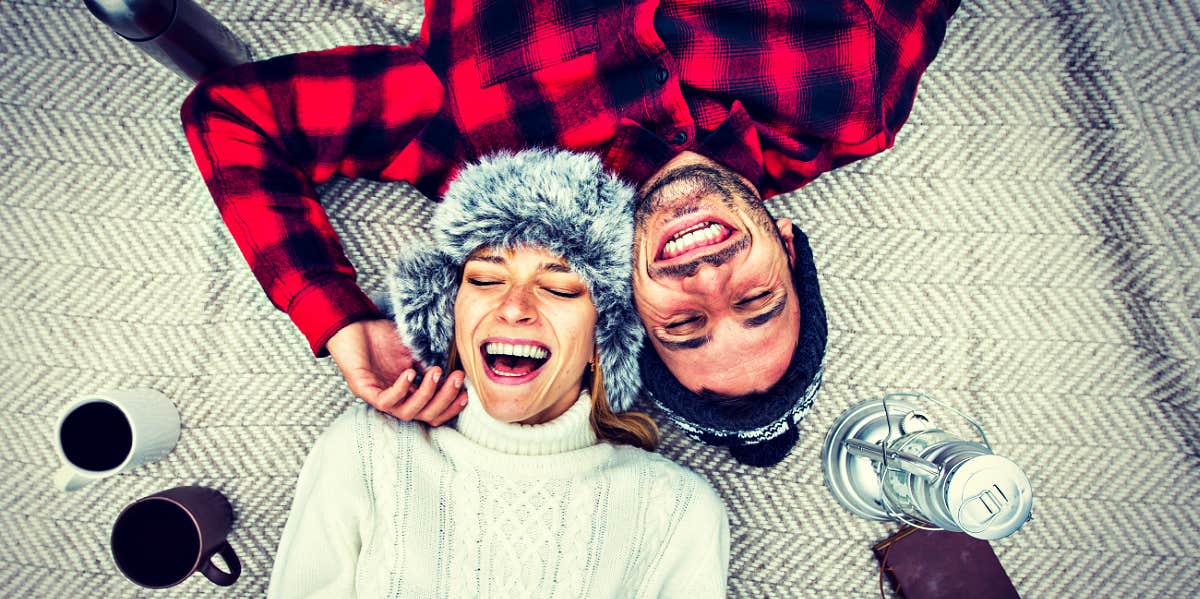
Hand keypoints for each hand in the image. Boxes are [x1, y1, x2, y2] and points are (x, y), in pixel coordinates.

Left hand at [325, 319, 466, 425]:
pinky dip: (401, 389)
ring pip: (407, 412)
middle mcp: (395, 400)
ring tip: (436, 372)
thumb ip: (428, 365)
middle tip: (457, 379)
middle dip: (445, 400)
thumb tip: (451, 372)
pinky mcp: (363, 391)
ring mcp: (378, 397)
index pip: (432, 412)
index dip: (450, 407)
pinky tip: (411, 373)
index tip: (466, 393)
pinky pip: (385, 400)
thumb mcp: (412, 352)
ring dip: (426, 394)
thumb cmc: (380, 338)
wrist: (352, 324)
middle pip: (424, 415)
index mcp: (407, 393)